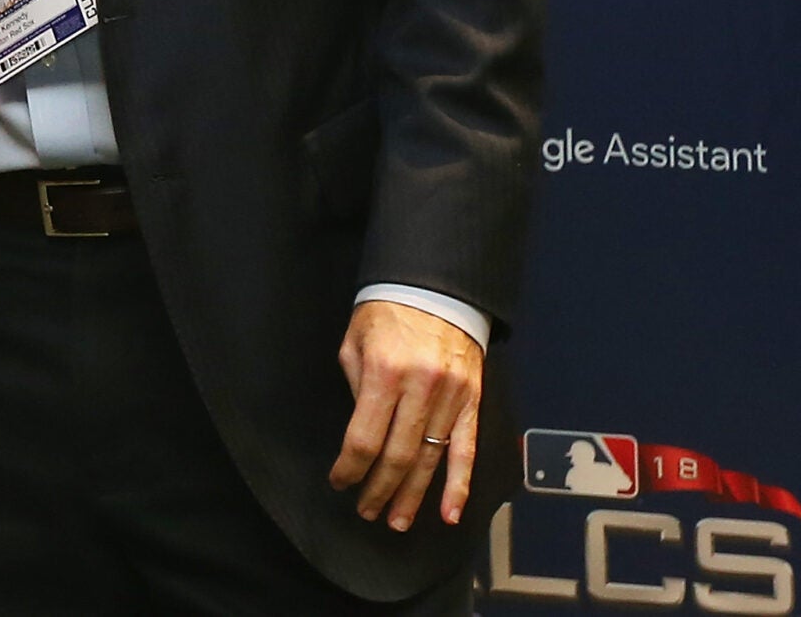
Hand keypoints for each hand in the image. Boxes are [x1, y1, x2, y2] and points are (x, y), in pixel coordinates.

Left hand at [327, 300, 483, 528]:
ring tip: (398, 521)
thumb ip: (357, 390)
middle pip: (398, 456)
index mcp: (385, 373)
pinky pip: (467, 451)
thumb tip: (361, 437)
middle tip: (367, 512)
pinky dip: (459, 485)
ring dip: (413, 496)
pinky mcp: (472, 402)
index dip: (350, 467)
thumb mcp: (355, 344)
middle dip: (380, 490)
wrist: (434, 288)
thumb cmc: (385, 314)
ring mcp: (451, 397)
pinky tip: (450, 513)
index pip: (365, 437)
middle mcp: (421, 388)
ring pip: (430, 460)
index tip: (340, 483)